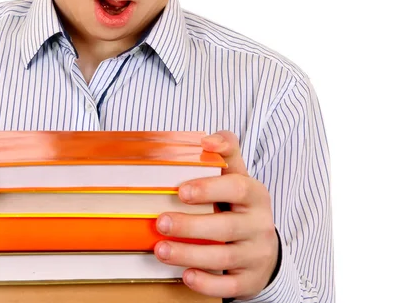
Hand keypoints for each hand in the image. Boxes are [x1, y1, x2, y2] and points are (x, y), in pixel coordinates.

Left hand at [154, 131, 278, 299]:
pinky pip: (230, 285)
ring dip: (189, 254)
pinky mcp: (251, 280)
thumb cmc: (240, 204)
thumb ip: (226, 151)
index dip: (209, 188)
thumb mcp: (238, 175)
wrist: (264, 246)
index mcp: (255, 194)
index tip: (181, 190)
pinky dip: (207, 283)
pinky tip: (186, 275)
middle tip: (160, 222)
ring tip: (160, 250)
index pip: (236, 187)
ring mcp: (256, 254)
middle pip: (226, 226)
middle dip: (190, 225)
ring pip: (224, 257)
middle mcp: (259, 224)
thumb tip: (206, 139)